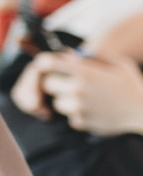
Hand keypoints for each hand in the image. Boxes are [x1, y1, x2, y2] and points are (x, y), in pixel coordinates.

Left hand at [19, 52, 142, 135]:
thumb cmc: (131, 85)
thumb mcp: (118, 63)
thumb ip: (94, 54)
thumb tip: (69, 52)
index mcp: (86, 72)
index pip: (46, 63)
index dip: (44, 63)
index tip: (50, 66)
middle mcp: (78, 89)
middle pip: (47, 84)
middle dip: (56, 82)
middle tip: (70, 83)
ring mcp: (79, 107)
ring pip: (57, 102)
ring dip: (66, 100)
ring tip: (87, 98)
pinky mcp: (81, 122)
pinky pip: (69, 117)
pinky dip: (78, 114)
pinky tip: (95, 110)